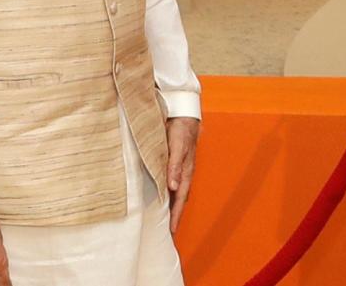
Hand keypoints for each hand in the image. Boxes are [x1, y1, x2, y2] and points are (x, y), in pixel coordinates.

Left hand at [166, 116, 199, 233]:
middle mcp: (183, 173)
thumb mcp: (178, 146)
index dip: (176, 215)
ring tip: (162, 218)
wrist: (183, 112)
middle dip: (174, 215)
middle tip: (167, 232)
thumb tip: (172, 186)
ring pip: (174, 191)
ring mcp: (178, 168)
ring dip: (169, 205)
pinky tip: (159, 194)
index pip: (180, 199)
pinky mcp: (172, 161)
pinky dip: (165, 192)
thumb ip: (175, 165)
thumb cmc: (181, 129)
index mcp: (186, 172)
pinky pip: (169, 181)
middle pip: (178, 199)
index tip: (172, 231)